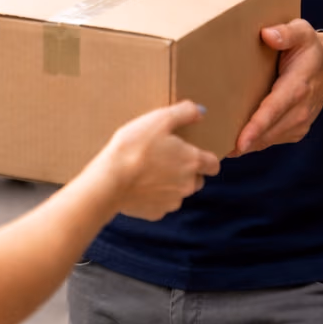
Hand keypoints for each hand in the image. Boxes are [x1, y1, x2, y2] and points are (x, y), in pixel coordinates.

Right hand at [93, 101, 220, 221]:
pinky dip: (152, 196)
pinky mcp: (155, 213)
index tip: (193, 153)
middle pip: (197, 180)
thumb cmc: (134, 147)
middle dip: (186, 172)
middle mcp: (187, 185)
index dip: (206, 158)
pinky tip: (138, 185)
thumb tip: (201, 110)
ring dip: (169, 184)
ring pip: (178, 193)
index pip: (214, 164)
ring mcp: (172, 202)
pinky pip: (159, 204)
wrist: (108, 181)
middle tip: (165, 159)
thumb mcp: (159, 119)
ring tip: (148, 171)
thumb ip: (184, 112)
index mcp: (192, 162)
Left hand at [231, 19, 322, 156]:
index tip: (240, 142)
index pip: (274, 109)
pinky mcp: (296, 130)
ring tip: (218, 146)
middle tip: (213, 147)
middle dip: (243, 141)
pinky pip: (272, 141)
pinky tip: (235, 142)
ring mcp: (300, 123)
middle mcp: (300, 110)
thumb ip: (286, 33)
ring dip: (246, 145)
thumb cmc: (310, 48)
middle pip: (268, 131)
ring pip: (268, 140)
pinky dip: (254, 143)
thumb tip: (267, 35)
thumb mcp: (302, 32)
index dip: (257, 126)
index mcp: (298, 86)